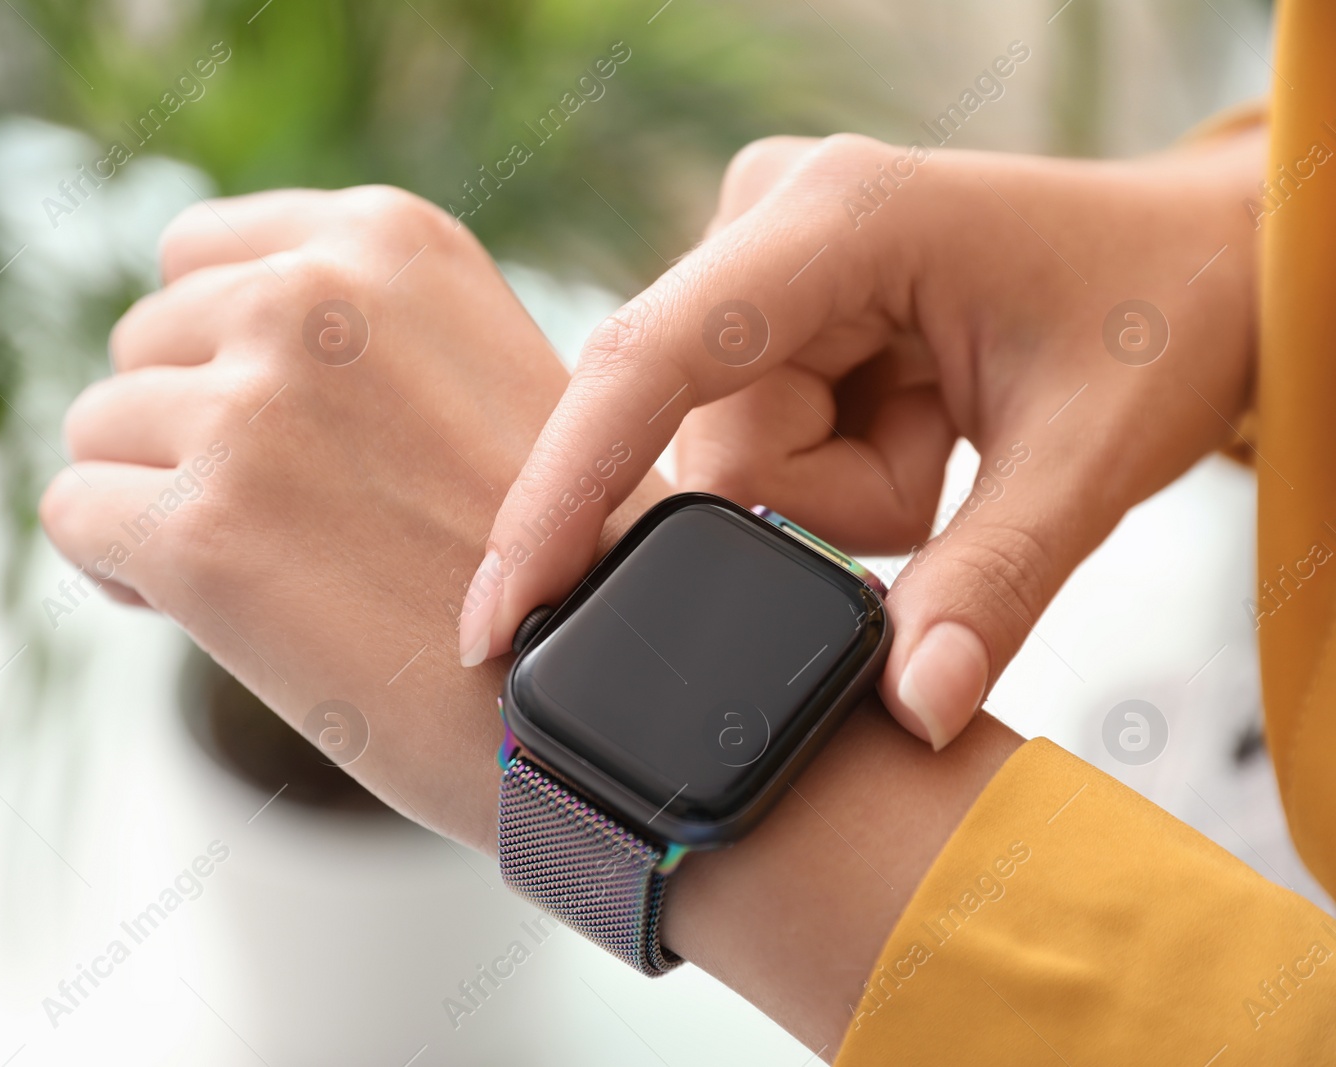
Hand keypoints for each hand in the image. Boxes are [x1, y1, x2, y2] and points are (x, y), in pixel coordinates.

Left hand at [38, 183, 1022, 1050]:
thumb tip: (179, 334)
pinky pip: (74, 515)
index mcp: (389, 243)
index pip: (195, 253)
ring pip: (98, 431)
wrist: (610, 694)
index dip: (212, 351)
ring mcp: (255, 412)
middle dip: (183, 430)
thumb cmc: (544, 552)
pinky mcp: (203, 531)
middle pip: (141, 342)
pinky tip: (217, 611)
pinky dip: (122, 569)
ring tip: (267, 569)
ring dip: (152, 500)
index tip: (272, 431)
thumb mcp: (465, 370)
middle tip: (280, 521)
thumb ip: (346, 330)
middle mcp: (314, 299)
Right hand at [464, 127, 1264, 748]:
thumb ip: (992, 586)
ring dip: (837, 494)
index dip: (564, 487)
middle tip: (946, 453)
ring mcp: (756, 260)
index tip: (496, 612)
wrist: (1189, 259)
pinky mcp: (759, 305)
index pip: (654, 360)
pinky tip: (909, 415)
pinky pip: (748, 443)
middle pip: (708, 447)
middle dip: (821, 506)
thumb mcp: (1091, 456)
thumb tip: (907, 715)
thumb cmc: (1155, 316)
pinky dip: (832, 473)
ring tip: (942, 428)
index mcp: (840, 220)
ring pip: (729, 462)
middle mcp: (771, 223)